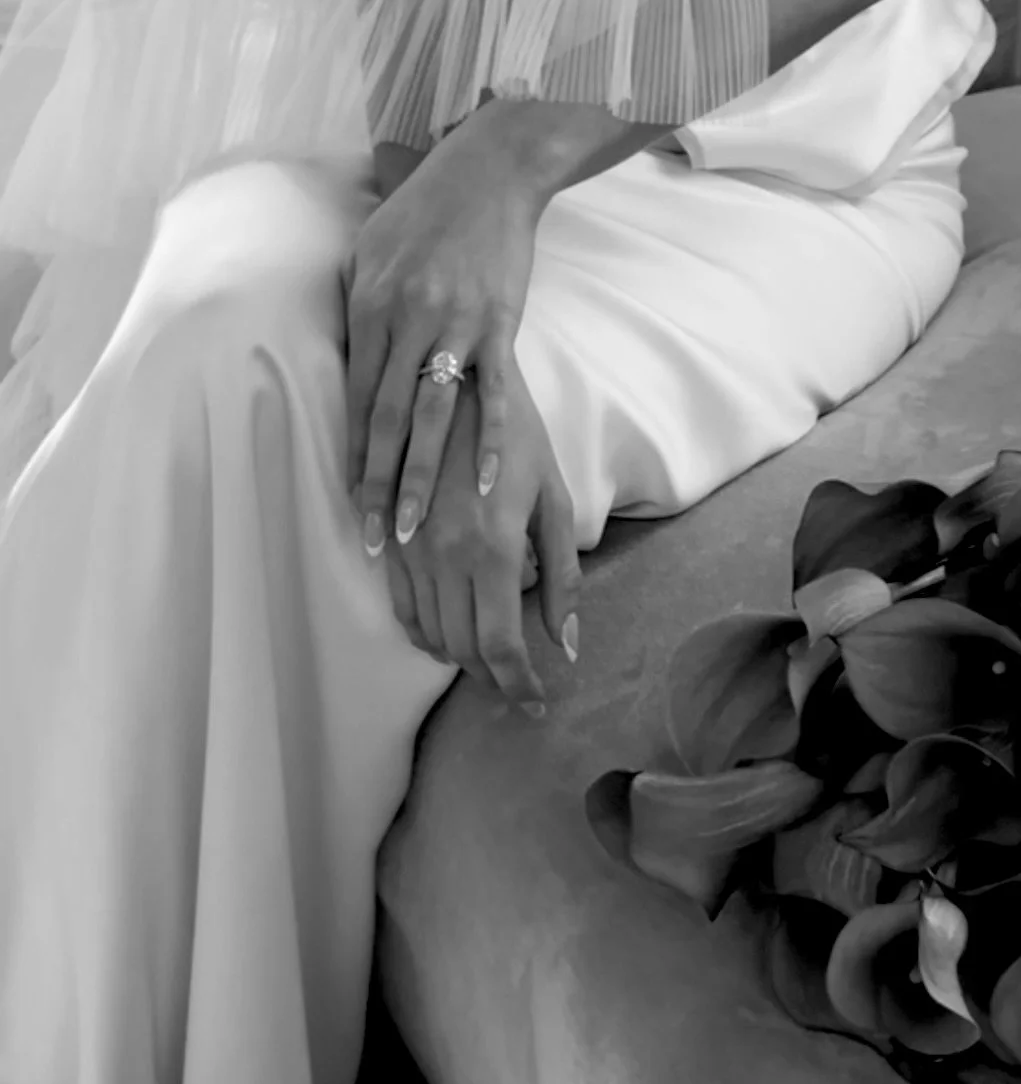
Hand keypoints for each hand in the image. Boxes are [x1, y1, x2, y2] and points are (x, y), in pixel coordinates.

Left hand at [345, 119, 545, 552]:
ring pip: (436, 416)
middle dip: (381, 484)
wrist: (488, 171)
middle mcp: (411, 320)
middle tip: (373, 540)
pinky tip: (484, 483)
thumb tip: (341, 357)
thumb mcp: (369, 249)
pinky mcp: (501, 324)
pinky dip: (490, 439)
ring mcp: (458, 324)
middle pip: (390, 418)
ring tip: (416, 530)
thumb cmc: (422, 210)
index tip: (348, 503)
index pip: (357, 396)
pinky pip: (495, 392)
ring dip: (425, 478)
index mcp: (373, 304)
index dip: (354, 455)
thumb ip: (355, 306)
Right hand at [384, 361, 580, 709]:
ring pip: (430, 634)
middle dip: (493, 679)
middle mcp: (445, 557)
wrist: (454, 381)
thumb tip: (567, 646)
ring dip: (460, 661)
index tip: (537, 702)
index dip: (518, 685)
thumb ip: (562, 577)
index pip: (501, 647)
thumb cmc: (518, 436)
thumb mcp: (553, 501)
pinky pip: (403, 607)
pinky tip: (450, 635)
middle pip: (463, 649)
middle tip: (517, 687)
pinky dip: (426, 634)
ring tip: (490, 664)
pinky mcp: (390, 538)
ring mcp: (411, 549)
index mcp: (493, 551)